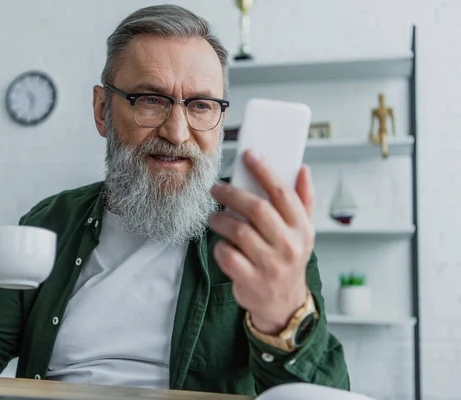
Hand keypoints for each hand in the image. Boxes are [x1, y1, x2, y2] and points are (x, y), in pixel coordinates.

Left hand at [209, 150, 314, 334]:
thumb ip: (303, 200)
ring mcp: (269, 265)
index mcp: (302, 229)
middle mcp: (288, 246)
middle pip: (257, 209)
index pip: (283, 194)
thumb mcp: (303, 232)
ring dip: (220, 219)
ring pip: (238, 231)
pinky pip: (227, 255)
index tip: (248, 154)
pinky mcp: (250, 280)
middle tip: (217, 188)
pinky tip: (221, 243)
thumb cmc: (289, 259)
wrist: (283, 303)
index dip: (265, 170)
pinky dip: (219, 246)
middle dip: (232, 193)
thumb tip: (303, 169)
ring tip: (214, 216)